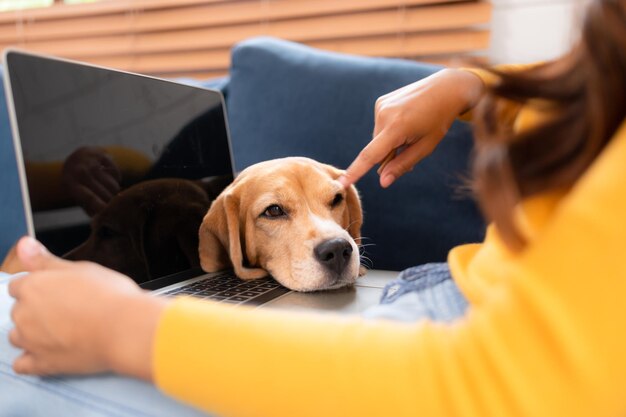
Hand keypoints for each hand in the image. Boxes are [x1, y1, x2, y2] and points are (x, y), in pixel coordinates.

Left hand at [7, 237, 167, 379]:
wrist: (125, 328)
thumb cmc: (110, 296)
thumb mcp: (81, 268)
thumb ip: (46, 260)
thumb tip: (24, 244)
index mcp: (33, 286)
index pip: (18, 285)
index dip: (40, 288)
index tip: (57, 292)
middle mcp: (24, 313)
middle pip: (19, 310)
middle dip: (37, 310)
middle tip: (68, 310)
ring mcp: (30, 341)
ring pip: (18, 336)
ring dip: (32, 334)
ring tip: (62, 331)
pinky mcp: (41, 363)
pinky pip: (22, 364)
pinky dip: (30, 360)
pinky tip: (47, 353)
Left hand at [62, 146, 121, 215]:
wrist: (75, 157)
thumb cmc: (77, 182)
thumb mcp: (76, 194)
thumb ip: (88, 207)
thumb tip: (102, 220)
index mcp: (72, 185)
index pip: (89, 197)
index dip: (100, 206)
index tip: (110, 213)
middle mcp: (81, 172)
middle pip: (105, 192)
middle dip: (112, 201)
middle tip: (116, 206)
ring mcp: (92, 162)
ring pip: (113, 184)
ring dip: (116, 191)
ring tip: (111, 192)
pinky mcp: (101, 155)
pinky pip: (117, 172)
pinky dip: (117, 179)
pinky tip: (112, 180)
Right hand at [339, 68, 483, 187]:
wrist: (445, 89)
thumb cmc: (438, 120)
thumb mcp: (425, 147)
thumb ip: (402, 165)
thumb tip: (382, 182)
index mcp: (397, 127)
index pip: (371, 155)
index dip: (356, 172)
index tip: (341, 184)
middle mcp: (384, 115)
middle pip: (378, 150)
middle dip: (390, 156)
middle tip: (412, 148)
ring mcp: (380, 106)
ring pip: (378, 139)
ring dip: (390, 143)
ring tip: (411, 131)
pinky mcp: (380, 102)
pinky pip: (380, 126)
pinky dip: (389, 131)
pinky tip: (406, 121)